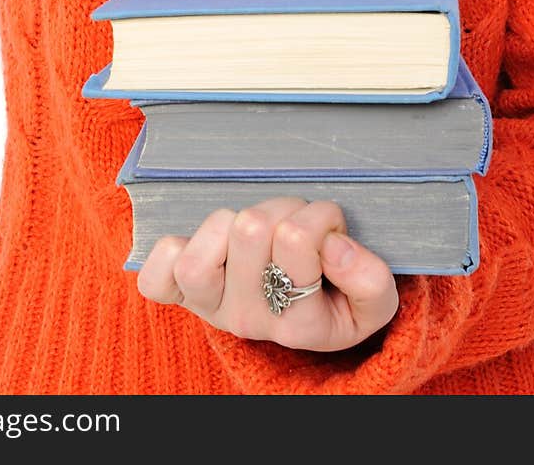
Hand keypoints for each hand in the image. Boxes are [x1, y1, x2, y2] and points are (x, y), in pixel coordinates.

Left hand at [136, 196, 398, 351]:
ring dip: (239, 216)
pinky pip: (159, 269)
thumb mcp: (374, 303)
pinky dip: (176, 247)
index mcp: (298, 324)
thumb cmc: (336, 301)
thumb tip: (334, 245)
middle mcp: (247, 319)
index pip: (296, 239)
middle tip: (297, 224)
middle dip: (283, 208)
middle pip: (252, 227)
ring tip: (260, 228)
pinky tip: (207, 244)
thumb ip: (370, 278)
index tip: (332, 231)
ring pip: (211, 234)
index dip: (320, 217)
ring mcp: (209, 305)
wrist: (301, 326)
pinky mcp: (180, 293)